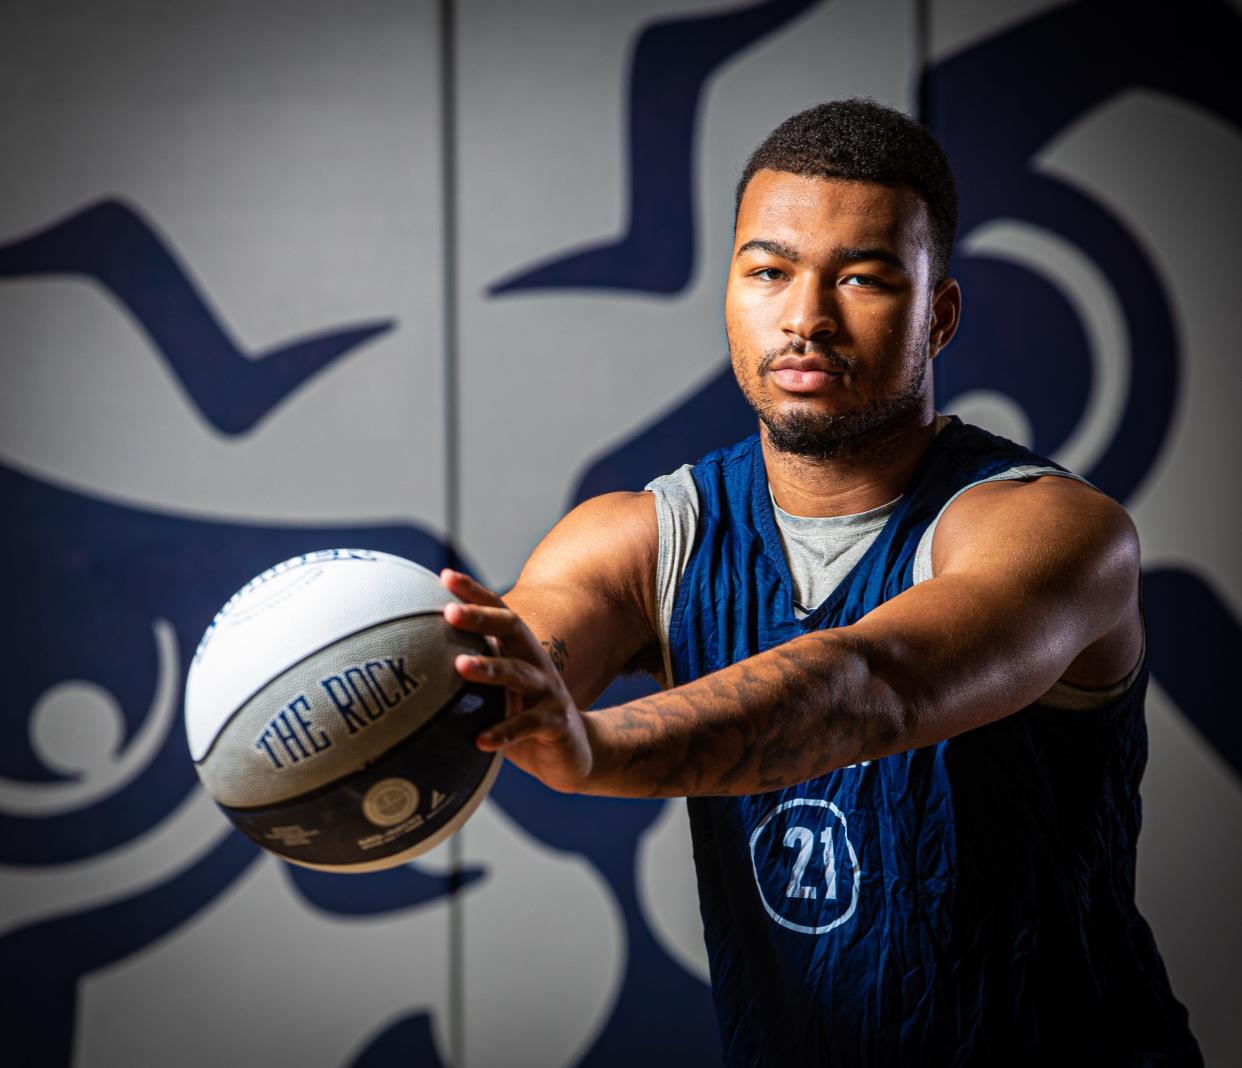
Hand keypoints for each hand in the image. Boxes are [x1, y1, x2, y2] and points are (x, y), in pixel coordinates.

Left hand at [440, 569, 594, 792]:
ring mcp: (549, 691)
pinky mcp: (557, 723)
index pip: (498, 612)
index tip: (445, 576)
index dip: (474, 592)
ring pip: (519, 673)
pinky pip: (529, 725)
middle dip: (482, 618)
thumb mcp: (499, 692)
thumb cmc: (523, 715)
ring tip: (461, 665)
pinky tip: (480, 740)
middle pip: (512, 629)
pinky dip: (504, 731)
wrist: (575, 750)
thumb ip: (471, 677)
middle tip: (450, 613)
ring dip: (490, 667)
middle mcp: (536, 662)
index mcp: (520, 650)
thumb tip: (412, 673)